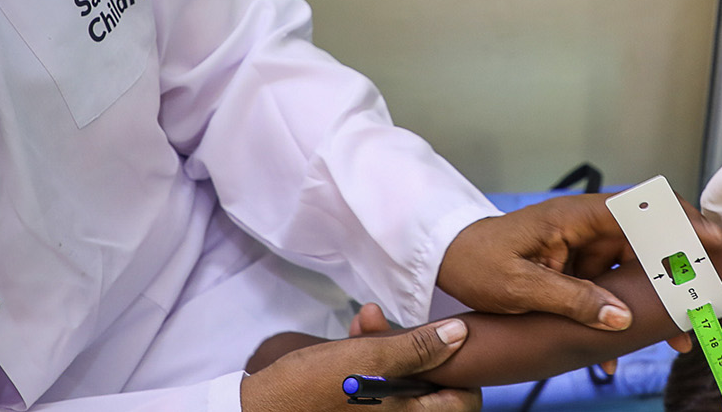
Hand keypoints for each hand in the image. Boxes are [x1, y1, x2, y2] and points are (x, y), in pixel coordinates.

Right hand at [241, 318, 479, 411]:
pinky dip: (372, 356)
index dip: (462, 370)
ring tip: (366, 320)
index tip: (446, 342)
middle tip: (394, 324)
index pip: (464, 402)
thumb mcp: (368, 359)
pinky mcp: (356, 407)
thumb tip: (461, 333)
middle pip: (432, 385)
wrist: (257, 410)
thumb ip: (418, 348)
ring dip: (391, 344)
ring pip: (404, 378)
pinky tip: (356, 331)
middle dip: (416, 345)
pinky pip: (380, 383)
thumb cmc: (312, 388)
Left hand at [436, 193, 721, 333]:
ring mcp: (584, 247)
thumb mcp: (520, 287)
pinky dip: (619, 318)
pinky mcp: (578, 268)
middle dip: (680, 272)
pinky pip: (610, 290)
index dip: (681, 221)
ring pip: (635, 270)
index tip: (713, 242)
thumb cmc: (477, 262)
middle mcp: (586, 227)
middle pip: (649, 241)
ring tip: (675, 339)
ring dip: (654, 303)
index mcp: (574, 218)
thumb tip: (621, 318)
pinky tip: (616, 355)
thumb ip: (572, 300)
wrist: (448, 260)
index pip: (640, 208)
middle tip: (706, 302)